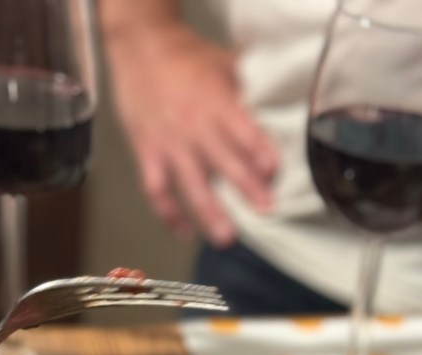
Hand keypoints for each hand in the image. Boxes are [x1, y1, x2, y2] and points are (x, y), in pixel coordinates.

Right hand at [102, 14, 277, 245]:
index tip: (274, 170)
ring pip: (189, 184)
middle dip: (245, 187)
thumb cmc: (188, 58)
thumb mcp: (223, 64)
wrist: (140, 47)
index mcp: (215, 101)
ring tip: (226, 239)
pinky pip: (157, 190)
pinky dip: (170, 214)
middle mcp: (192, 125)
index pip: (241, 129)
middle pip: (222, 162)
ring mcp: (168, 143)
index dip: (258, 149)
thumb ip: (248, 92)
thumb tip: (281, 111)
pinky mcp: (147, 154)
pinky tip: (186, 232)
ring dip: (208, 214)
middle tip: (265, 210)